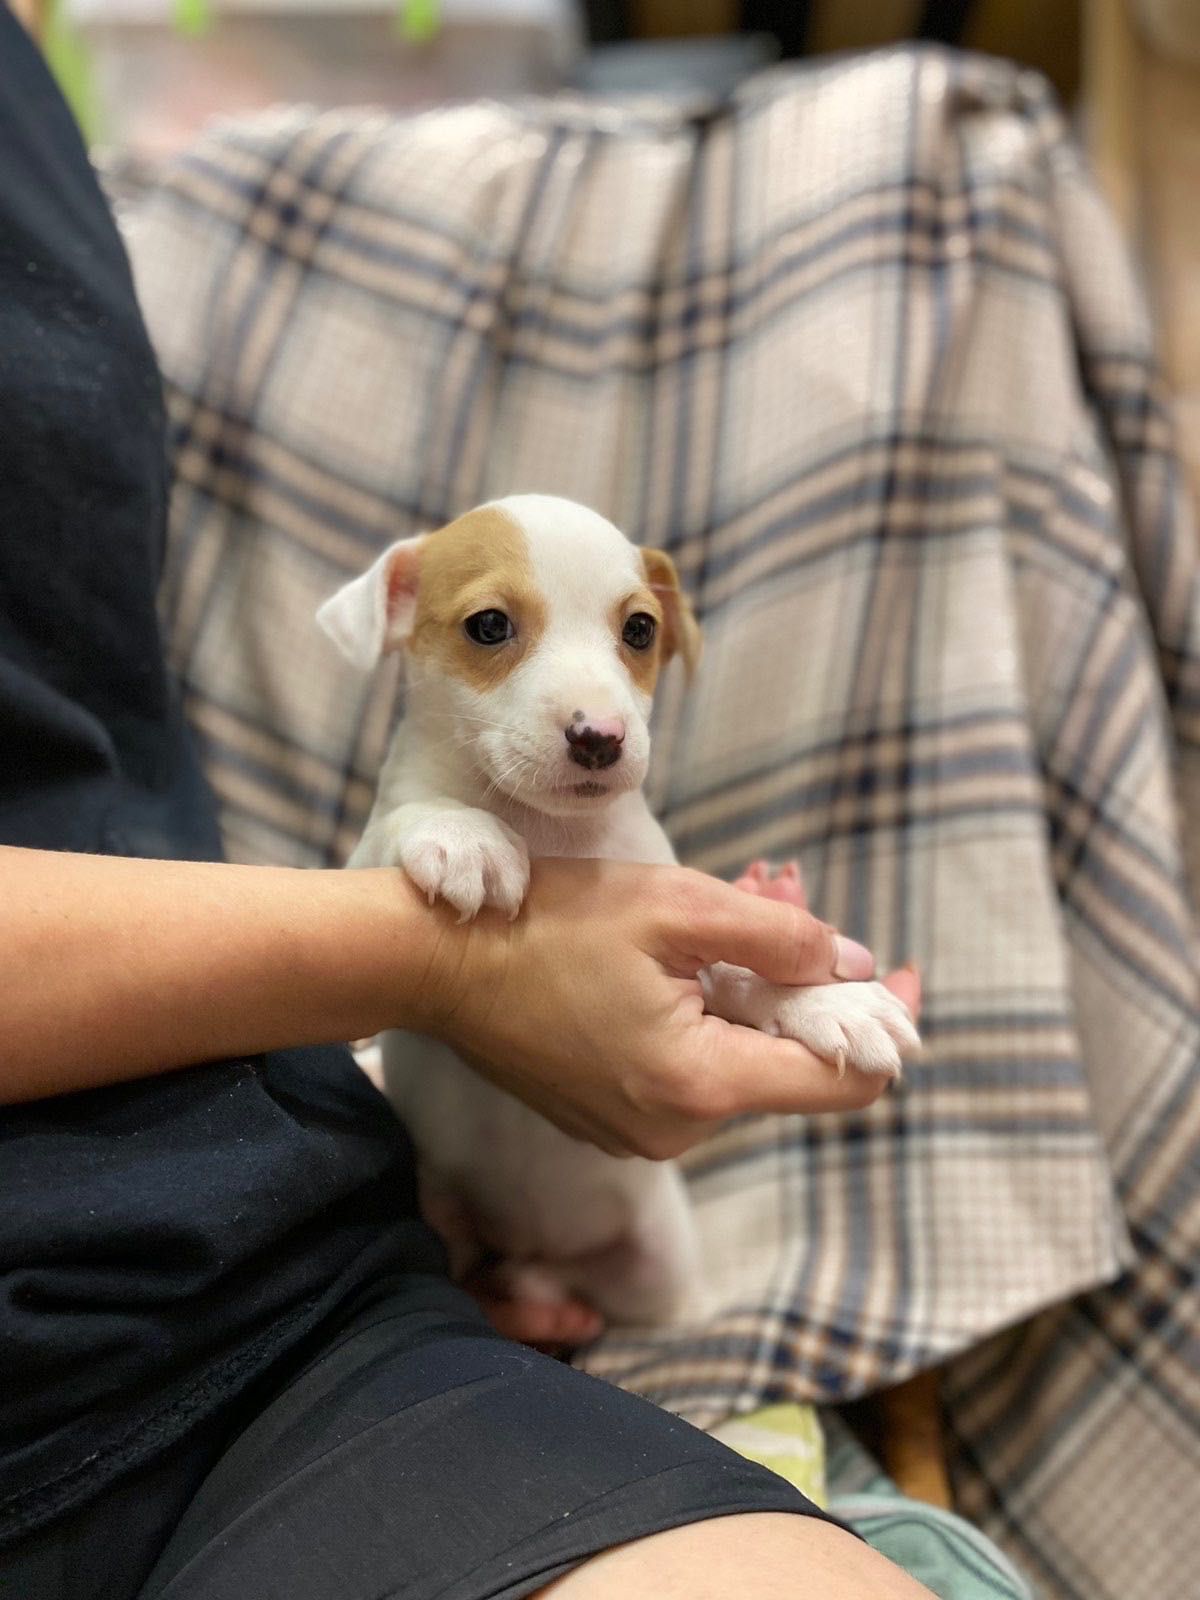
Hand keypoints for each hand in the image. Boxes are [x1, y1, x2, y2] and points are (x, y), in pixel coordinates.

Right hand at [412, 857, 918, 1160]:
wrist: (437, 963)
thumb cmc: (548, 924)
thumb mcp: (675, 906)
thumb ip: (780, 937)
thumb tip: (854, 965)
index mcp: (700, 1084)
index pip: (840, 1080)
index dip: (882, 1025)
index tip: (899, 973)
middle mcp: (676, 1129)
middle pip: (787, 1063)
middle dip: (802, 979)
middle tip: (783, 892)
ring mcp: (640, 1131)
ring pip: (739, 1059)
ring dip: (753, 988)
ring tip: (735, 904)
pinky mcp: (612, 1116)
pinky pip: (692, 1067)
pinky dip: (709, 1011)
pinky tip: (688, 951)